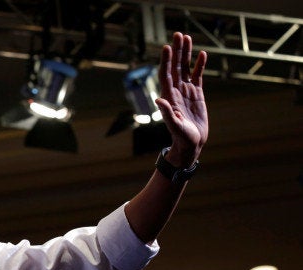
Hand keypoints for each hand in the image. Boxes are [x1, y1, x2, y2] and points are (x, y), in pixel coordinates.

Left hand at [156, 32, 208, 166]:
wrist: (191, 143)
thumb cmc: (181, 137)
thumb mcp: (175, 126)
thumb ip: (167, 113)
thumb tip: (159, 99)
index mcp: (169, 96)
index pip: (166, 74)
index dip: (166, 60)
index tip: (167, 46)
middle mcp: (176, 91)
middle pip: (175, 66)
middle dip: (177, 51)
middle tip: (179, 34)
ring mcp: (186, 91)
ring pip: (185, 68)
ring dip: (186, 54)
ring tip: (187, 37)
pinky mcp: (196, 94)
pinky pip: (197, 76)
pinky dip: (199, 65)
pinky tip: (202, 54)